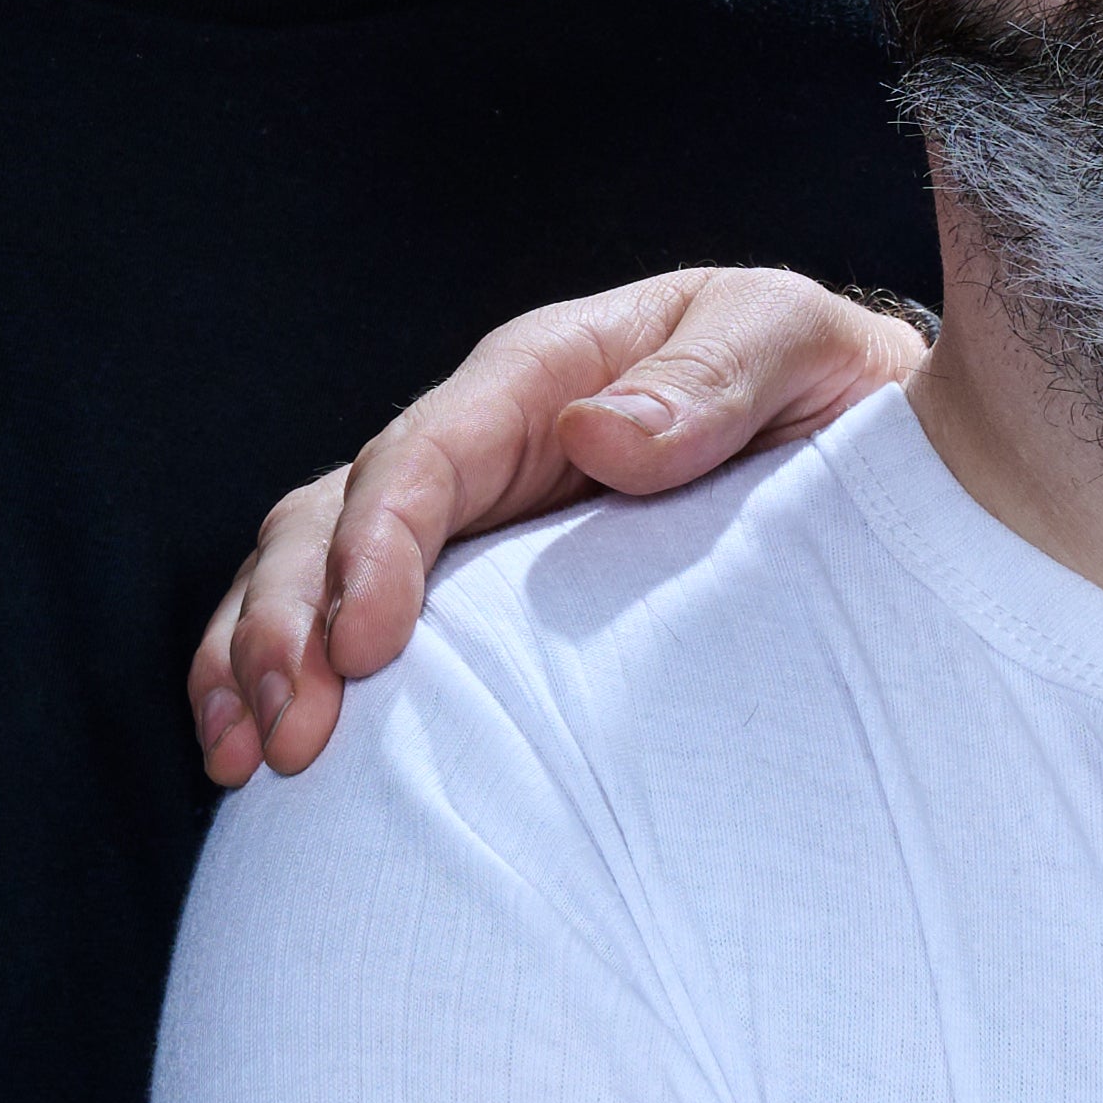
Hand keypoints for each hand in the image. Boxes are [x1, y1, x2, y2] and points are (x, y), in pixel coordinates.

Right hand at [191, 270, 932, 782]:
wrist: (859, 435)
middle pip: (335, 515)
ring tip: (243, 754)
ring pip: (308, 570)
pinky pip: (343, 624)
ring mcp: (463, 523)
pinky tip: (249, 756)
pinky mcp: (466, 596)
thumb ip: (716, 378)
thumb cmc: (824, 384)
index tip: (365, 643)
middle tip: (286, 732)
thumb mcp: (793, 345)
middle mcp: (479, 443)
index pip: (428, 451)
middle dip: (289, 619)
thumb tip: (601, 437)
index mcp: (545, 375)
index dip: (380, 542)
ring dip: (255, 657)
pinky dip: (276, 679)